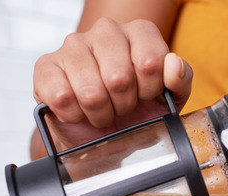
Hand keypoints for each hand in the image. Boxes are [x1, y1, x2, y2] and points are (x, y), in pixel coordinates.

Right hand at [32, 18, 192, 149]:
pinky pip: (62, 97)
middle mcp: (106, 30)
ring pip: (90, 91)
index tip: (146, 95)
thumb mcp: (170, 98)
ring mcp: (74, 45)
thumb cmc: (139, 109)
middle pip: (119, 77)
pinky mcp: (46, 66)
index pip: (151, 61)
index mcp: (140, 32)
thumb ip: (181, 80)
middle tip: (123, 106)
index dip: (150, 90)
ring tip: (103, 110)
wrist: (105, 132)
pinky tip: (80, 111)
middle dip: (124, 104)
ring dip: (100, 113)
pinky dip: (75, 115)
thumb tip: (174, 65)